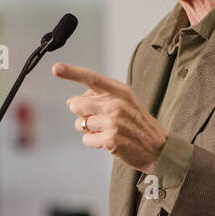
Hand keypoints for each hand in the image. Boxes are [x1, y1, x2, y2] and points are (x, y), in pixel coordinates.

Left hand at [53, 62, 168, 171]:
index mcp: (119, 90)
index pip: (91, 77)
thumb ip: (99, 97)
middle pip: (76, 104)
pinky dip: (94, 142)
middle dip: (81, 113)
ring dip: (89, 130)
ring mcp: (113, 121)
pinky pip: (86, 139)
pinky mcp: (110, 139)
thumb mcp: (125, 102)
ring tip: (108, 130)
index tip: (56, 68)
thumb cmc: (137, 124)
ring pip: (80, 124)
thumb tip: (71, 101)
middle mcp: (116, 103)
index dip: (71, 72)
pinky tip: (108, 141)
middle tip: (99, 118)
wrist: (159, 148)